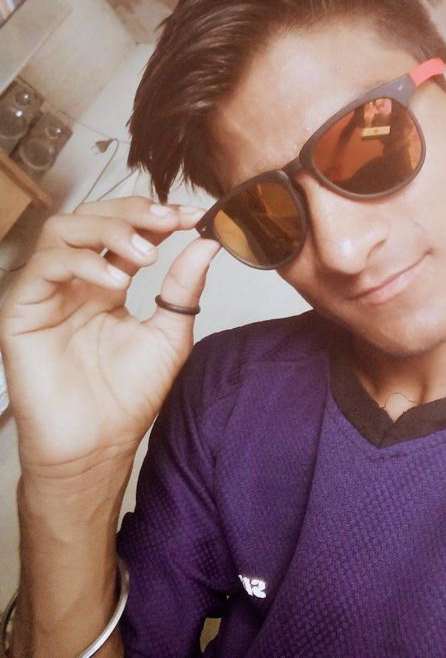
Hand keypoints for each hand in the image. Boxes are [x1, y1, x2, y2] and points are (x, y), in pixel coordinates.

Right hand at [0, 196, 219, 479]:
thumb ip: (184, 288)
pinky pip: (45, 265)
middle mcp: (77, 280)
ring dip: (109, 230)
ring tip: (145, 255)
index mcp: (108, 282)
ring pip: (65, 229)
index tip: (194, 216)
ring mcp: (49, 291)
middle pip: (94, 216)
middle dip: (134, 212)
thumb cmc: (128, 397)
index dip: (158, 216)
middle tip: (170, 221)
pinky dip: (82, 262)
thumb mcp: (169, 334)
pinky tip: (114, 282)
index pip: (128, 230)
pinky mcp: (23, 309)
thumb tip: (209, 243)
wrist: (97, 446)